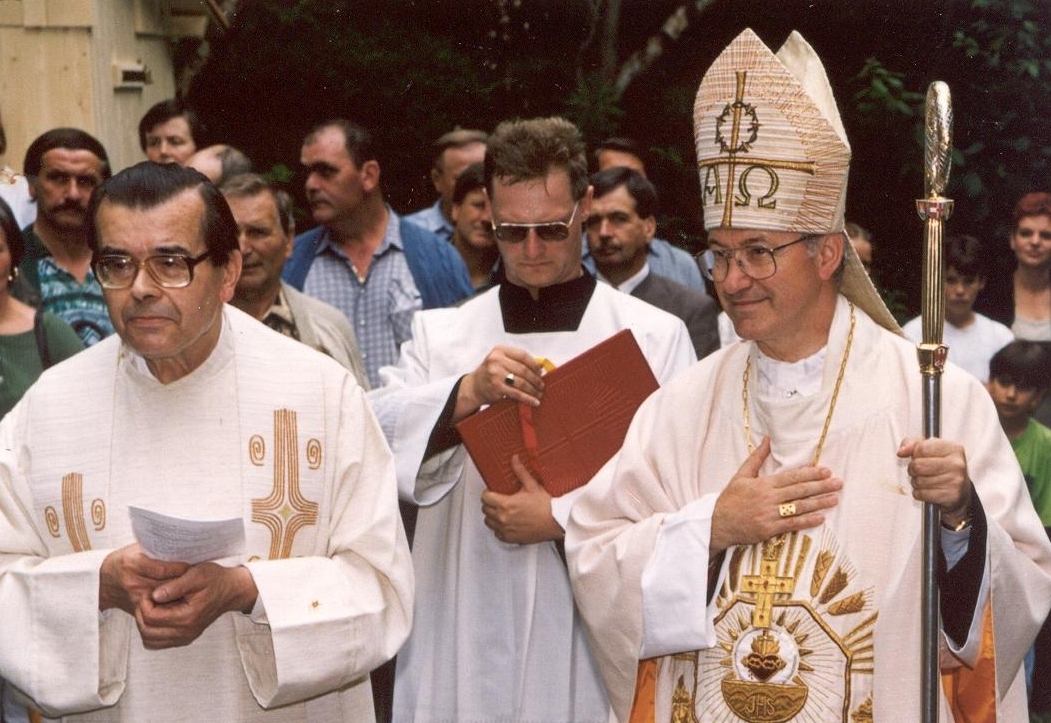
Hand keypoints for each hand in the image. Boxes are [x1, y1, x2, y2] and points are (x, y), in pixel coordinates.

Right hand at [98, 543, 189, 614]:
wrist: (103, 581)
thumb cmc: (125, 559)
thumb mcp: (137, 548)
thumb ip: (156, 547)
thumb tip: (181, 540)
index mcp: (132, 563)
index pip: (161, 568)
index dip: (179, 568)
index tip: (192, 564)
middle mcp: (133, 581)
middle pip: (164, 584)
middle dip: (182, 581)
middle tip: (199, 577)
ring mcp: (134, 596)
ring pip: (163, 598)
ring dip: (179, 594)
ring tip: (194, 588)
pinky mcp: (137, 607)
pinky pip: (158, 608)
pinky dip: (171, 604)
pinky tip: (182, 599)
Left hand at [135, 563, 257, 648]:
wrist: (231, 590)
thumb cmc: (215, 579)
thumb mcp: (196, 575)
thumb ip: (175, 586)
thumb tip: (154, 595)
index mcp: (187, 616)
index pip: (151, 617)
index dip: (144, 603)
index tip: (150, 591)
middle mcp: (186, 632)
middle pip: (147, 632)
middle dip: (141, 614)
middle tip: (147, 599)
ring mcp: (186, 637)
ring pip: (150, 641)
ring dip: (145, 624)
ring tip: (152, 608)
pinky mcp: (185, 638)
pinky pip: (158, 643)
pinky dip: (152, 632)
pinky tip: (158, 616)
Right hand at [454, 346, 545, 421]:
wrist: (475, 386)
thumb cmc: (492, 373)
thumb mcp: (501, 361)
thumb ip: (517, 361)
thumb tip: (541, 367)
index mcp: (500, 350)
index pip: (522, 355)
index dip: (534, 364)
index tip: (540, 372)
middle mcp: (496, 360)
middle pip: (523, 369)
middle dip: (535, 379)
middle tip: (541, 385)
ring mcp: (495, 373)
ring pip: (521, 382)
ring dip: (533, 390)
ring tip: (539, 394)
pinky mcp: (496, 387)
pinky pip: (516, 393)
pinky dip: (527, 398)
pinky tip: (534, 401)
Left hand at [481, 454, 563, 543]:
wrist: (556, 521)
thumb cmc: (546, 506)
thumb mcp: (532, 485)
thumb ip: (520, 471)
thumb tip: (514, 460)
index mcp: (506, 504)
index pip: (485, 498)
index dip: (487, 493)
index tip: (492, 492)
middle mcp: (503, 518)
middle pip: (485, 510)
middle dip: (489, 503)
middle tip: (497, 500)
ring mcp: (506, 530)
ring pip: (489, 522)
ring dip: (492, 516)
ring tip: (501, 511)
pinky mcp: (511, 539)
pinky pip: (497, 534)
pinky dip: (499, 529)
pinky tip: (507, 523)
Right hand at [711, 437, 841, 553]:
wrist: (717, 522)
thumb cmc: (730, 498)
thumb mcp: (741, 475)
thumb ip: (756, 457)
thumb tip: (767, 439)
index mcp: (763, 484)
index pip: (792, 477)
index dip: (810, 473)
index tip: (826, 470)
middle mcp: (768, 498)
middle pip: (799, 491)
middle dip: (821, 486)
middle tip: (838, 482)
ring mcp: (769, 514)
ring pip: (799, 507)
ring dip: (819, 503)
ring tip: (834, 499)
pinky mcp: (769, 529)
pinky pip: (792, 524)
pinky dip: (807, 521)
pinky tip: (821, 518)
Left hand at [897, 436, 971, 524]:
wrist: (960, 489)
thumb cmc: (942, 466)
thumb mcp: (930, 448)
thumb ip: (912, 443)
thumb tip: (901, 451)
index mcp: (953, 448)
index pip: (922, 448)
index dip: (915, 453)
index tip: (920, 456)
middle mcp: (956, 464)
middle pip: (917, 465)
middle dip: (913, 468)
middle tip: (920, 470)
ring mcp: (955, 481)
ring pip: (918, 481)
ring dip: (916, 482)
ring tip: (926, 479)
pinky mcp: (950, 496)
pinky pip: (921, 494)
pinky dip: (919, 493)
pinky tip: (928, 489)